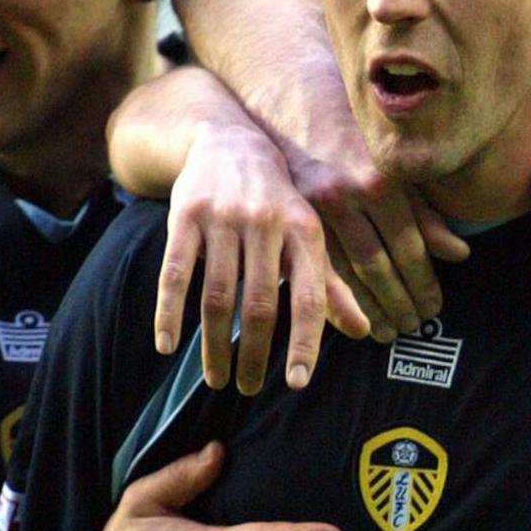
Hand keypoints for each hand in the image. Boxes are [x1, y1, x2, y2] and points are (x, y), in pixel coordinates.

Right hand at [157, 122, 368, 394]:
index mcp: (305, 231)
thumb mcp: (309, 234)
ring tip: (216, 378)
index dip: (306, 341)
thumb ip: (330, 284)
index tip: (297, 382)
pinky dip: (169, 313)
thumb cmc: (277, 202)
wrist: (229, 142)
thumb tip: (363, 331)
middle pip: (259, 304)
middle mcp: (267, 223)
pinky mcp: (185, 216)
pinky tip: (167, 345)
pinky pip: (175, 273)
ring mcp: (224, 218)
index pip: (310, 296)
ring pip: (216, 296)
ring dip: (214, 345)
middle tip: (249, 389)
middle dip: (254, 354)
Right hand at [286, 123, 467, 344]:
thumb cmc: (361, 136)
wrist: (298, 103)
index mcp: (382, 181)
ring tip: (389, 331)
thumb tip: (459, 254)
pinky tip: (351, 320)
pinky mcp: (292, 215)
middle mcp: (348, 195)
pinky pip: (316, 266)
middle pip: (378, 265)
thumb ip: (427, 212)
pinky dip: (334, 298)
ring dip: (370, 307)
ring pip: (347, 272)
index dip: (424, 283)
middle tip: (415, 326)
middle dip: (399, 301)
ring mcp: (315, 207)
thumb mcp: (399, 165)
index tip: (435, 308)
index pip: (409, 247)